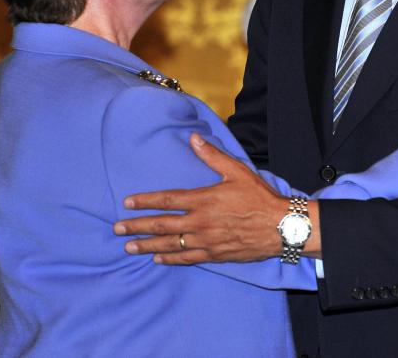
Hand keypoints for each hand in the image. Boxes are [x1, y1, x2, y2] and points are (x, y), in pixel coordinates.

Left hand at [113, 134, 301, 263]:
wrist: (281, 227)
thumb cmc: (259, 197)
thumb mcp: (237, 171)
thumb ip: (212, 156)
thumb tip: (193, 139)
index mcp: (203, 200)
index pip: (167, 200)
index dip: (145, 201)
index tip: (128, 203)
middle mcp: (200, 223)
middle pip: (162, 225)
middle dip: (137, 227)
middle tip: (117, 229)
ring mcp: (205, 242)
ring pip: (170, 245)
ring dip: (147, 246)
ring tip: (128, 247)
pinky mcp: (214, 255)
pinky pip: (186, 259)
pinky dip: (170, 259)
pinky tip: (158, 258)